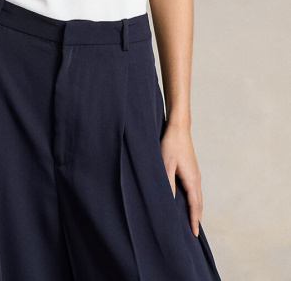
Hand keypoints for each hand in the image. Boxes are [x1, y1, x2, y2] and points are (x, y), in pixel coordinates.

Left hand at [160, 122, 202, 236]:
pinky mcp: (192, 170)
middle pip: (199, 204)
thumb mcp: (165, 165)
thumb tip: (169, 202)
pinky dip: (194, 200)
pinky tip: (188, 202)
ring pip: (197, 197)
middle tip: (194, 233)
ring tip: (192, 221)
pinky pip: (195, 190)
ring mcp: (195, 174)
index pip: (194, 206)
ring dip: (195, 210)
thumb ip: (167, 184)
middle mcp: (196, 179)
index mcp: (191, 180)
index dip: (194, 221)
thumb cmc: (171, 145)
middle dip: (196, 218)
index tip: (194, 235)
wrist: (179, 128)